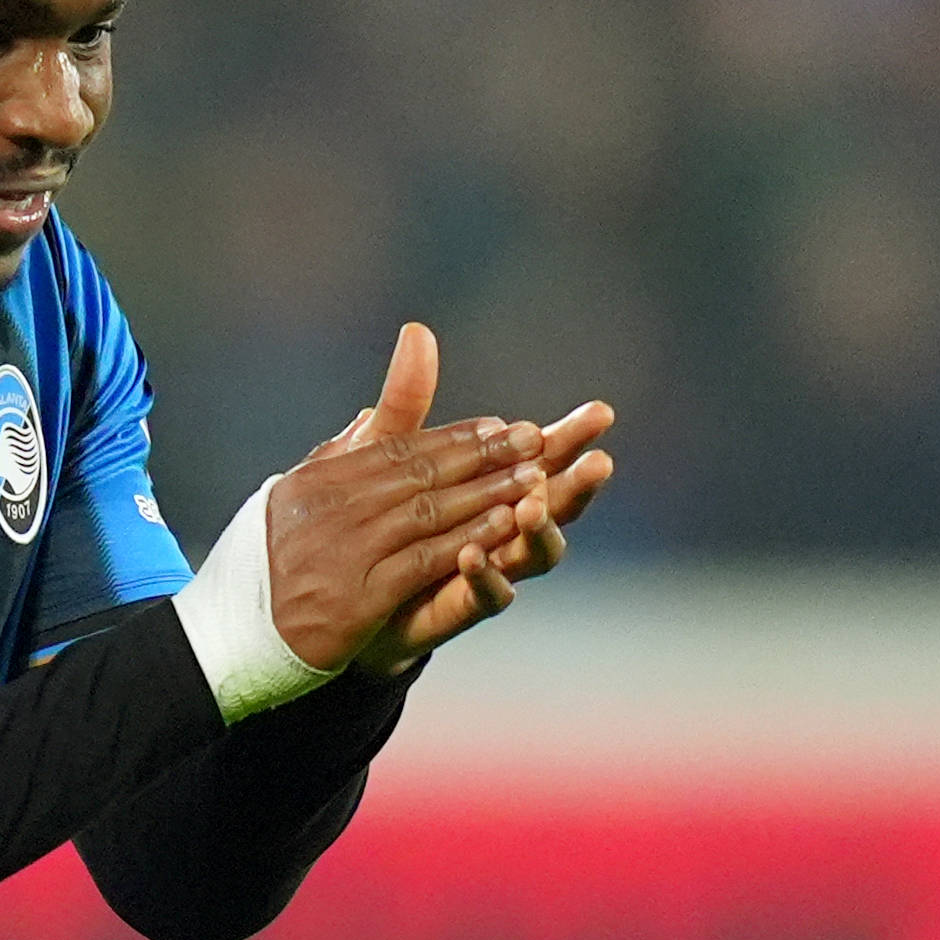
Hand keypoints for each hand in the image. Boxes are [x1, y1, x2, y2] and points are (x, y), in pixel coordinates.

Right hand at [263, 411, 546, 671]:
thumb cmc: (265, 566)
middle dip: (484, 455)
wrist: (231, 636)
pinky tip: (504, 527)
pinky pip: (424, 559)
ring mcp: (345, 550)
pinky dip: (468, 540)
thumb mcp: (292, 498)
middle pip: (423, 472)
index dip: (454, 437)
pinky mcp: (358, 596)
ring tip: (534, 478)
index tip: (498, 426)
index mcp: (321, 480)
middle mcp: (333, 507)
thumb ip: (337, 458)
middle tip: (533, 440)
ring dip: (487, 492)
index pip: (399, 449)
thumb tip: (369, 417)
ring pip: (431, 511)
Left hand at [309, 324, 613, 675]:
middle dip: (577, 484)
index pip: (541, 457)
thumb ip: (408, 401)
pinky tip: (475, 554)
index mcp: (492, 487)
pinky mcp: (454, 608)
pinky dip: (485, 577)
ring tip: (534, 504)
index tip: (600, 412)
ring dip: (538, 530)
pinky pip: (481, 598)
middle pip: (554, 505)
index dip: (570, 437)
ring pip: (531, 554)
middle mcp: (500, 529)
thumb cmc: (374, 515)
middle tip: (599, 462)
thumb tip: (417, 331)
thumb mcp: (385, 451)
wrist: (339, 592)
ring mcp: (485, 570)